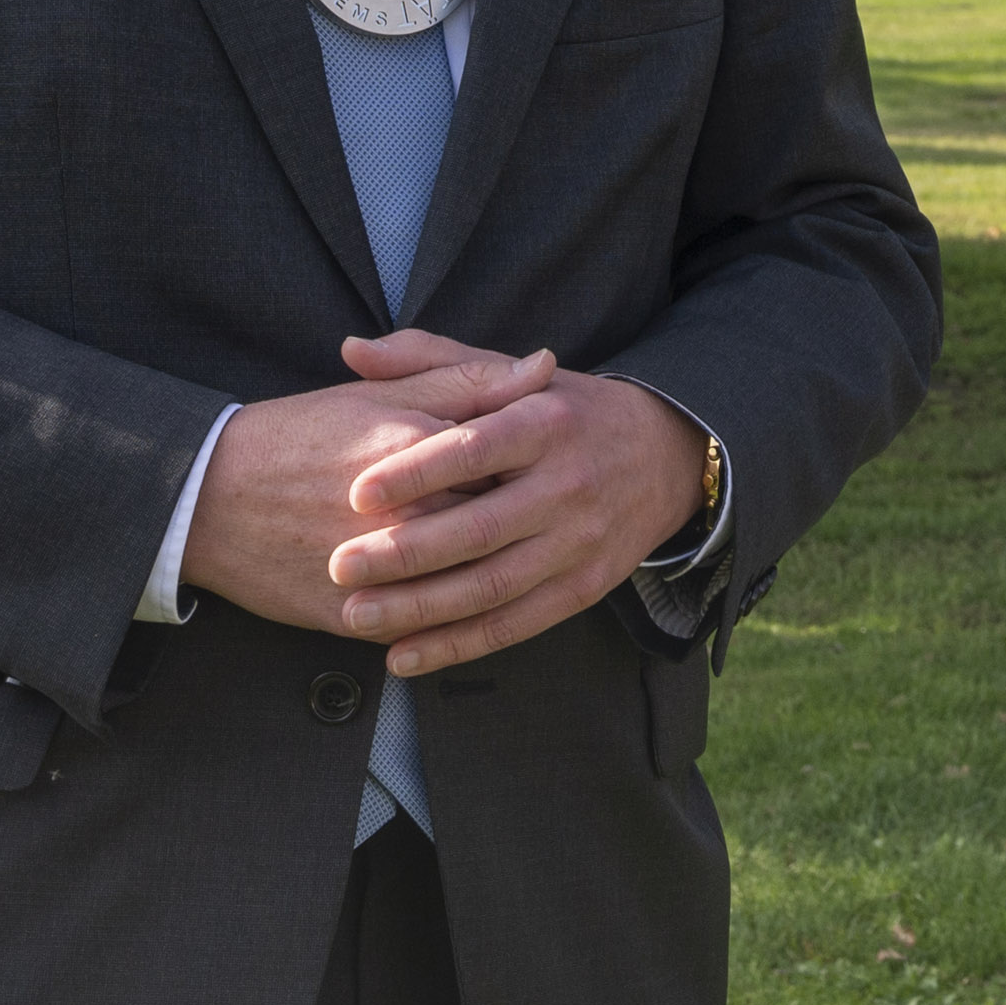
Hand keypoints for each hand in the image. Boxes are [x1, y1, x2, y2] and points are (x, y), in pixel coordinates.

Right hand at [179, 344, 553, 631]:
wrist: (208, 497)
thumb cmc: (300, 435)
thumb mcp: (384, 392)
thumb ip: (469, 379)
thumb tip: (545, 365)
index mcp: (417, 447)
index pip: (514, 461)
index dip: (542, 466)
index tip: (558, 465)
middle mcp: (404, 514)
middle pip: (498, 527)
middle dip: (529, 526)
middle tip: (548, 518)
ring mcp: (379, 573)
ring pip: (467, 589)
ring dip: (499, 579)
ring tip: (517, 562)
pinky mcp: (352, 617)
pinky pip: (421, 629)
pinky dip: (451, 626)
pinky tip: (474, 608)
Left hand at [320, 325, 710, 676]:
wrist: (665, 456)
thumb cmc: (567, 411)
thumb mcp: (514, 376)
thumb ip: (433, 359)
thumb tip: (352, 350)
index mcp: (547, 422)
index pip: (476, 448)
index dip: (416, 473)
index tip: (357, 493)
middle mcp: (569, 484)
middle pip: (480, 528)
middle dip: (405, 552)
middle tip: (340, 564)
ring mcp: (579, 542)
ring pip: (492, 586)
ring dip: (421, 607)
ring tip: (355, 614)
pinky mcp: (584, 588)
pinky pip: (515, 624)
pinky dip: (458, 646)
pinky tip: (404, 654)